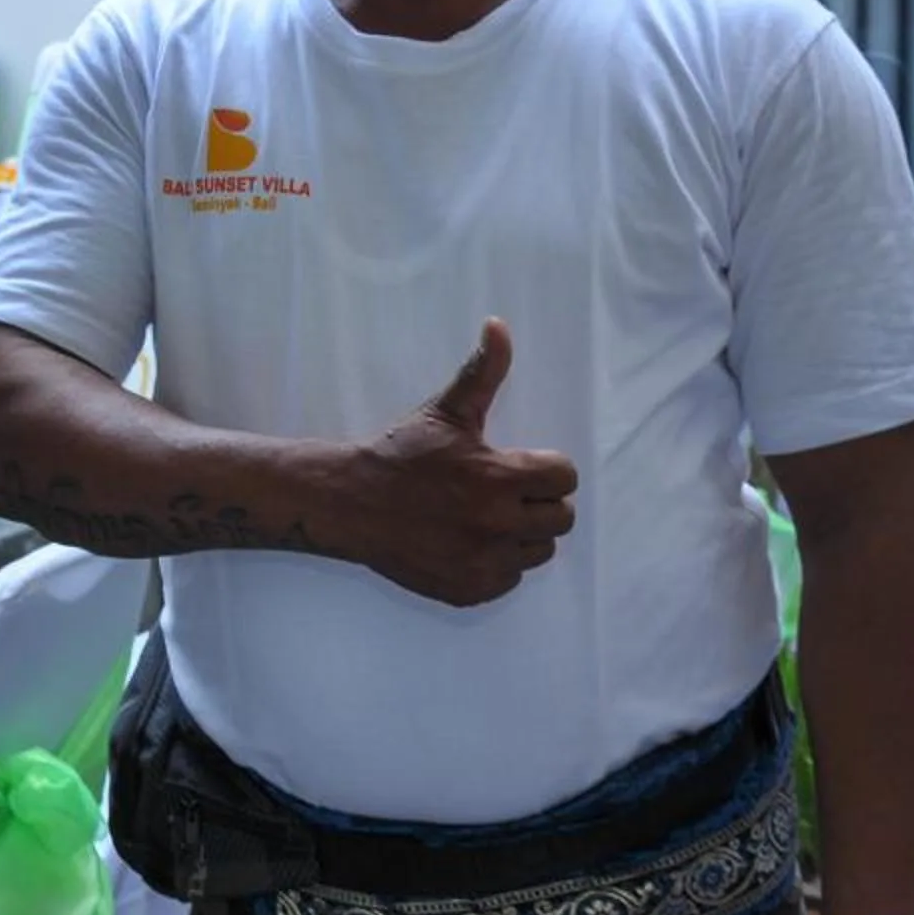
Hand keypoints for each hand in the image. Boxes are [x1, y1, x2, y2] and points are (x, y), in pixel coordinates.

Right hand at [333, 320, 577, 606]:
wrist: (349, 503)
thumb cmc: (399, 454)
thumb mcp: (444, 411)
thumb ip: (482, 372)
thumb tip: (498, 324)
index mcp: (499, 477)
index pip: (564, 477)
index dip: (543, 468)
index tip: (515, 465)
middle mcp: (498, 524)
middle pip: (560, 518)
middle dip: (537, 502)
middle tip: (500, 492)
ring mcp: (485, 562)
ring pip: (538, 552)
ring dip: (521, 535)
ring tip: (485, 518)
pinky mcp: (470, 590)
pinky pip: (509, 580)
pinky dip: (495, 564)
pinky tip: (466, 543)